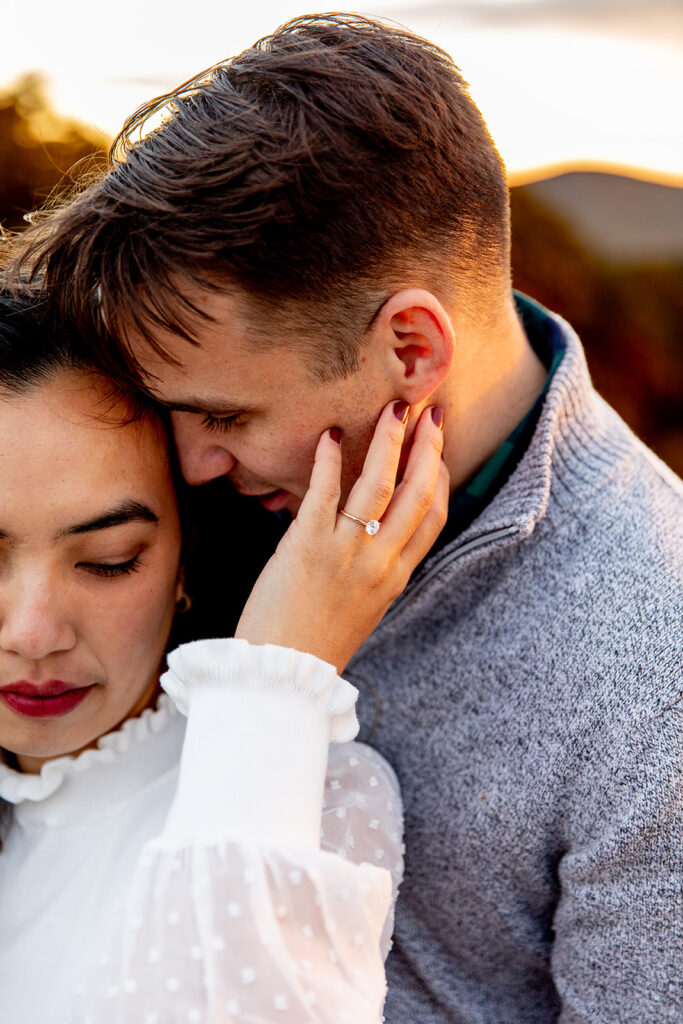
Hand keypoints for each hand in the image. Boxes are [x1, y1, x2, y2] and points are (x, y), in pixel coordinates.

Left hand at [235, 401, 448, 672]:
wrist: (279, 677)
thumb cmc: (314, 644)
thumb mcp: (362, 608)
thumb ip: (376, 570)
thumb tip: (377, 533)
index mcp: (395, 577)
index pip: (433, 517)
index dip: (441, 476)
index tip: (438, 448)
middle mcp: (378, 563)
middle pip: (417, 494)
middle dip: (428, 448)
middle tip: (431, 412)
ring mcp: (344, 555)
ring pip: (379, 487)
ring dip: (390, 442)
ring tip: (395, 409)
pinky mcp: (306, 548)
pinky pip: (323, 495)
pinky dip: (329, 461)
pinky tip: (330, 434)